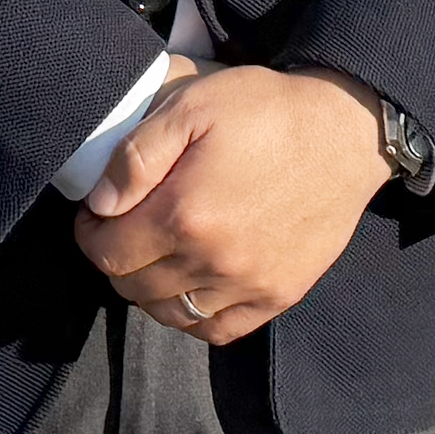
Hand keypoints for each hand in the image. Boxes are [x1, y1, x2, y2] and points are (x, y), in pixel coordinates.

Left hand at [72, 63, 393, 345]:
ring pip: (170, 315)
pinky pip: (218, 330)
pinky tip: (191, 285)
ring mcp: (249, 286)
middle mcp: (213, 262)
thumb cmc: (266, 110)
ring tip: (153, 255)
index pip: (107, 252)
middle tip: (122, 229)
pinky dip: (193, 317)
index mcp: (184, 214)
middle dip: (115, 259)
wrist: (344, 131)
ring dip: (148, 290)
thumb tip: (101, 203)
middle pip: (133, 287)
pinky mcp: (278, 295)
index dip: (89, 234)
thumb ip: (138, 155)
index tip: (95, 214)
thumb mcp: (194, 103)